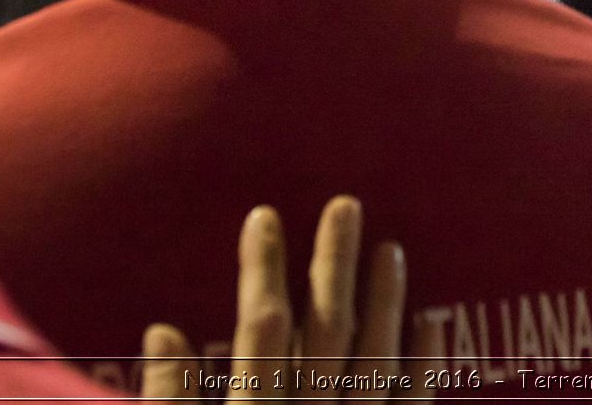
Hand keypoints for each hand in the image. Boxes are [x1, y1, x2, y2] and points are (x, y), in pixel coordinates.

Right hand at [141, 196, 435, 399]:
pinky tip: (430, 321)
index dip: (263, 270)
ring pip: (374, 364)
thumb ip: (170, 400)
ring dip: (384, 304)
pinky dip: (421, 367)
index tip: (264, 215)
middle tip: (345, 206)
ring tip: (391, 248)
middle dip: (333, 265)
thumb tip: (161, 332)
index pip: (261, 330)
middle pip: (326, 334)